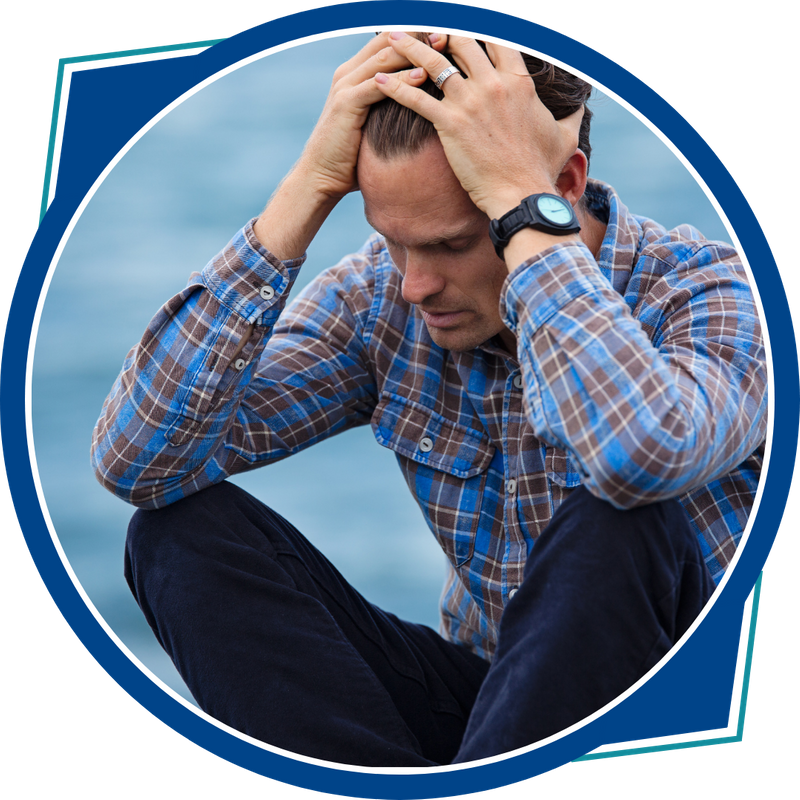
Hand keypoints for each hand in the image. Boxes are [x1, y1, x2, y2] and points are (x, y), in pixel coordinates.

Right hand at [296, 31, 448, 201]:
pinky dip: (402, 79)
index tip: (447, 37)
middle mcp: (348, 72)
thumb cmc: (352, 156)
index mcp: (356, 73)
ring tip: (443, 48)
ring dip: (415, 51)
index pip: (389, 40)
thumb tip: (422, 108)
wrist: (321, 176)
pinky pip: (377, 84)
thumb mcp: (374, 124)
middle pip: (388, 39)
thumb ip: (390, 107)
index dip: (417, 35)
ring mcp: (345, 86)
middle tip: (450, 36)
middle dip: (420, 35)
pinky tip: (423, 76)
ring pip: (385, 56)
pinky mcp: (346, 103)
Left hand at [374, 34, 583, 218]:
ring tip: (389, 36)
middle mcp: (494, 84)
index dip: (477, 25)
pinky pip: (415, 99)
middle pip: (461, 40)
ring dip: (407, 46)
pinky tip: (376, 80)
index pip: (496, 38)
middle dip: (438, 27)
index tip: (459, 19)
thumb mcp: (565, 136)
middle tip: (418, 20)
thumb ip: (572, 115)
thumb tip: (583, 105)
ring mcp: (471, 102)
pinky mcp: (450, 124)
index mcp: (519, 82)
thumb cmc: (541, 170)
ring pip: (433, 62)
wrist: (522, 195)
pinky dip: (394, 87)